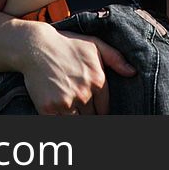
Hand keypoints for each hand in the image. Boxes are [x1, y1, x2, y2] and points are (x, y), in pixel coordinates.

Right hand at [21, 26, 135, 114]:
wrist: (35, 45)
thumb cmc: (66, 45)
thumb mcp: (94, 45)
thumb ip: (116, 58)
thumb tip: (133, 73)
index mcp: (98, 80)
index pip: (105, 109)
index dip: (100, 110)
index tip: (94, 108)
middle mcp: (84, 93)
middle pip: (92, 117)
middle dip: (88, 113)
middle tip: (80, 106)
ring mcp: (66, 102)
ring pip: (78, 122)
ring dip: (76, 117)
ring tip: (71, 108)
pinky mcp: (48, 109)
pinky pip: (60, 124)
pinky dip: (61, 120)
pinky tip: (60, 112)